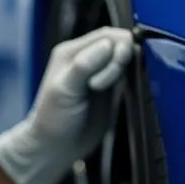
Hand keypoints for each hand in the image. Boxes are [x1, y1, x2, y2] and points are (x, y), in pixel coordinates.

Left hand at [0, 26, 133, 183]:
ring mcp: (101, 73)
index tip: (113, 68)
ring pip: (126, 58)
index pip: (106, 36)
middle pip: (119, 44)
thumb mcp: (64, 90)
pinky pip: (128, 74)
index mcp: (72, 52)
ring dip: (126, 70)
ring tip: (105, 89)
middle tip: (105, 84)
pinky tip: (124, 90)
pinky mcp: (112, 89)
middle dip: (122, 59)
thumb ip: (84, 65)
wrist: (56, 148)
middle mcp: (88, 59)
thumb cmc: (52, 120)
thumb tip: (108, 44)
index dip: (117, 47)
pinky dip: (132, 78)